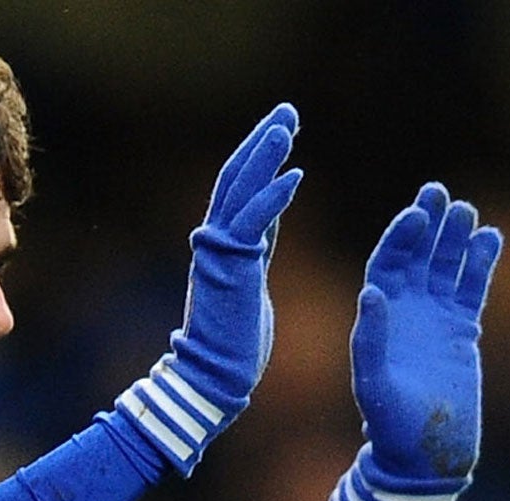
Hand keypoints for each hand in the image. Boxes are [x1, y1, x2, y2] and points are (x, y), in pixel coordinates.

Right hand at [117, 104, 302, 473]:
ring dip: (266, 155)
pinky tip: (295, 173)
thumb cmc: (235, 347)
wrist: (214, 380)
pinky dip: (273, 197)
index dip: (263, 157)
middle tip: (289, 110)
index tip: (284, 129)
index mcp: (227, 247)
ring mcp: (220, 253)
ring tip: (288, 125)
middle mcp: (217, 242)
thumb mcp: (253, 286)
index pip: (244, 189)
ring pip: (241, 190)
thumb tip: (270, 225)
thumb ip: (257, 251)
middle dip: (264, 142)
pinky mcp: (231, 268)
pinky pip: (253, 223)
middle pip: (239, 177)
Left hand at [333, 183, 502, 500]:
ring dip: (456, 237)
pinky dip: (482, 263)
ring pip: (447, 265)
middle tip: (438, 193)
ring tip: (467, 211)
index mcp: (379, 317)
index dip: (400, 238)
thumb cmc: (391, 426)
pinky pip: (474, 288)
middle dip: (427, 223)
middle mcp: (406, 311)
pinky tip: (492, 237)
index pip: (387, 263)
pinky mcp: (464, 331)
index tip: (415, 216)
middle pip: (417, 255)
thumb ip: (369, 340)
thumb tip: (372, 291)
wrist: (424, 455)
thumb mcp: (373, 385)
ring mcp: (437, 318)